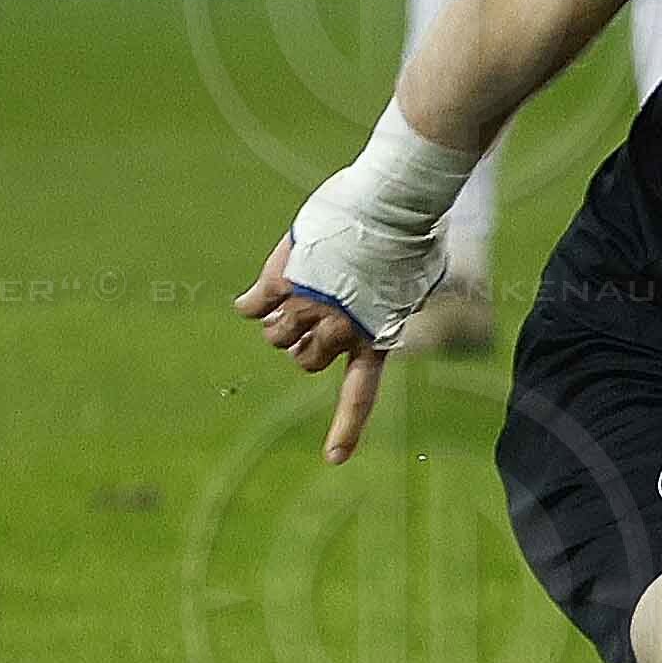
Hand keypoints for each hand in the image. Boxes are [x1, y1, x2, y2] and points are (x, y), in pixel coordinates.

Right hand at [235, 231, 390, 466]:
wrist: (389, 202)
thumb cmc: (409, 237)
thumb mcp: (409, 284)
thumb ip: (382, 310)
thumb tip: (367, 329)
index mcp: (375, 335)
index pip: (360, 391)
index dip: (347, 426)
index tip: (334, 460)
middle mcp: (341, 328)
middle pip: (305, 362)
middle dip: (302, 345)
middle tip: (310, 317)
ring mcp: (310, 306)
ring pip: (276, 337)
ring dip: (279, 323)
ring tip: (295, 293)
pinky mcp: (285, 280)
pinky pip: (253, 307)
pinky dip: (252, 304)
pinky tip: (258, 295)